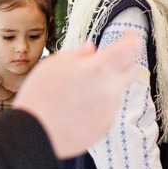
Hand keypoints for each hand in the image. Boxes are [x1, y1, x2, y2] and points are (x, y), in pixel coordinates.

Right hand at [13, 31, 142, 158]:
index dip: (133, 38)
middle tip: (101, 64)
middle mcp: (111, 88)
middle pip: (131, 69)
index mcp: (99, 68)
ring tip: (76, 94)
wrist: (34, 133)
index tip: (130, 34)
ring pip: (117, 90)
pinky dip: (98, 105)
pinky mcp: (107, 125)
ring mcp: (111, 108)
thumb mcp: (52, 65)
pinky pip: (108, 109)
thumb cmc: (39, 96)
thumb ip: (77, 54)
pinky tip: (76, 109)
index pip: (130, 48)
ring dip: (106, 86)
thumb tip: (92, 49)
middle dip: (121, 63)